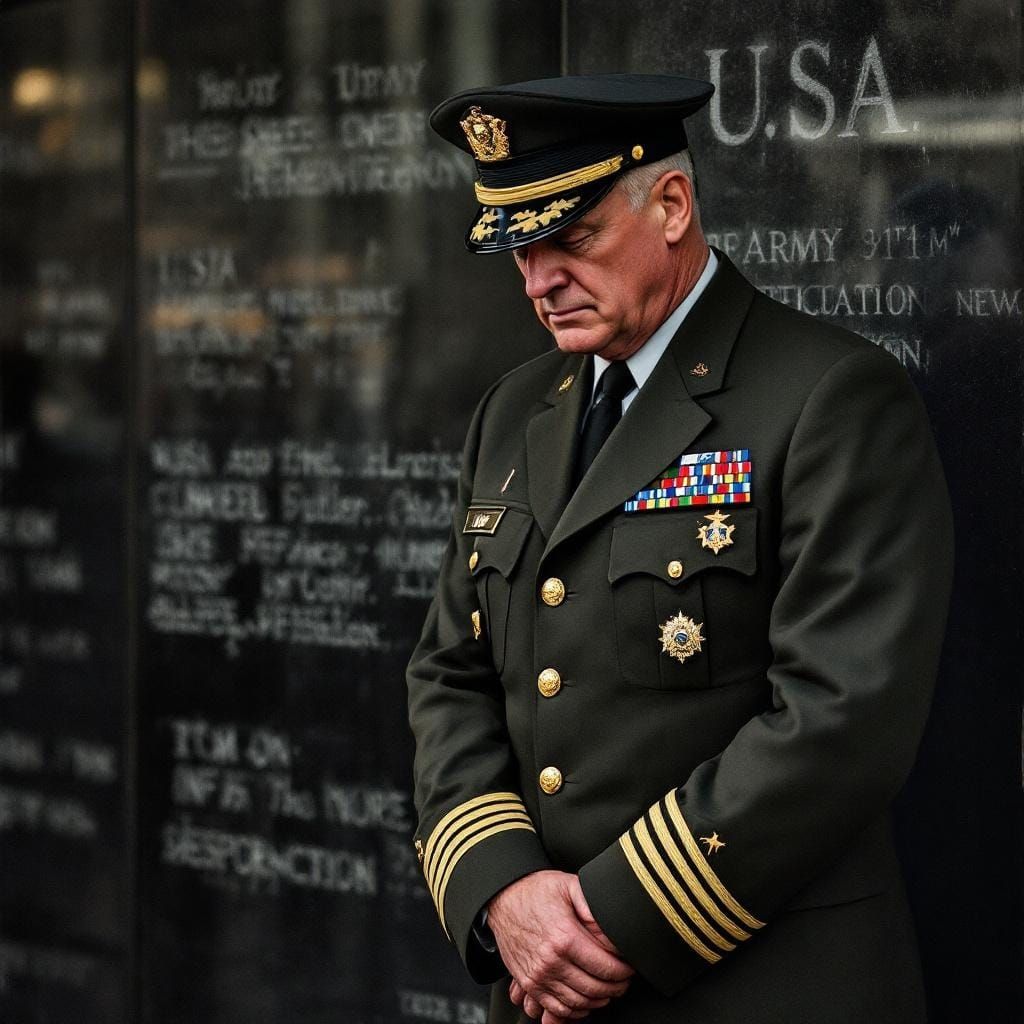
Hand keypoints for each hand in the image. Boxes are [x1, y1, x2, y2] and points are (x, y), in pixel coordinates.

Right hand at [487, 870, 632, 1022]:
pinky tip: (586, 1000)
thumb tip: (613, 927)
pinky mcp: (529, 983)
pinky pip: (557, 1008)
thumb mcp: (569, 885)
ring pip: (578, 1003)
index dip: (624, 971)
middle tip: (623, 980)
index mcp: (564, 938)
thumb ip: (593, 905)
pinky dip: (576, 1010)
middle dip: (616, 988)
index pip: (605, 967)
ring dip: (598, 1000)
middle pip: (594, 988)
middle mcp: (550, 961)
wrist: (503, 898)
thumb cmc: (537, 890)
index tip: (630, 967)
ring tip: (608, 989)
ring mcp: (538, 976)